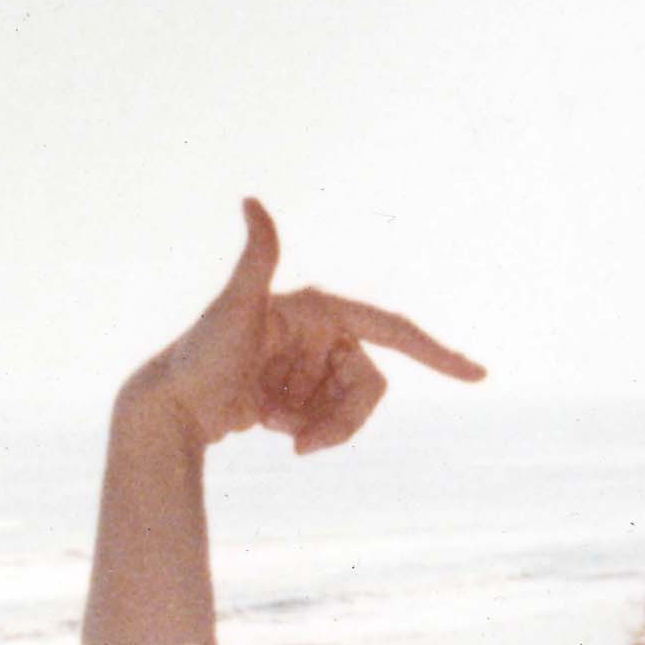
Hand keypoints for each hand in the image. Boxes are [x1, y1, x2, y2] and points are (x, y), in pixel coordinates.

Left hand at [125, 201, 483, 455]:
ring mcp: (311, 364)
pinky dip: (308, 432)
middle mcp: (320, 333)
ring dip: (320, 427)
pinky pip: (331, 421)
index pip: (392, 330)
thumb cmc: (199, 358)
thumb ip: (255, 257)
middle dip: (341, 418)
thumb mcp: (232, 309)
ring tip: (275, 429)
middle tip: (298, 444)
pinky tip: (270, 427)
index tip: (477, 376)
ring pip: (353, 406)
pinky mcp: (300, 393)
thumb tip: (250, 201)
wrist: (168, 407)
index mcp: (318, 308)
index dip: (437, 353)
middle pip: (370, 383)